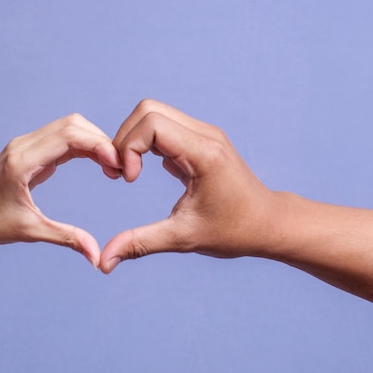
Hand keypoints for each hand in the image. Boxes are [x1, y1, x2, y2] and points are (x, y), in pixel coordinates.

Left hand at [0, 114, 120, 265]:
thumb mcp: (31, 231)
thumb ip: (67, 238)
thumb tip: (96, 256)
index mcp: (23, 161)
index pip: (70, 136)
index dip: (100, 145)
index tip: (118, 166)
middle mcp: (23, 145)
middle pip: (73, 124)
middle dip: (101, 141)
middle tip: (120, 168)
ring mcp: (25, 144)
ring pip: (69, 127)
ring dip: (94, 142)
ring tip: (112, 167)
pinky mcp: (29, 150)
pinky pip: (62, 138)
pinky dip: (83, 146)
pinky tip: (98, 163)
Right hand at [99, 99, 280, 272]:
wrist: (268, 224)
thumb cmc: (233, 232)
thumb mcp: (183, 238)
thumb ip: (140, 244)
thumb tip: (104, 262)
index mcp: (203, 153)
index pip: (151, 124)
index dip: (129, 148)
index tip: (129, 180)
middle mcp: (204, 134)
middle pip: (147, 110)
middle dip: (125, 139)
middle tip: (124, 174)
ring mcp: (204, 133)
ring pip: (154, 113)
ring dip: (133, 139)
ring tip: (131, 172)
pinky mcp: (200, 139)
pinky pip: (163, 125)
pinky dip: (145, 142)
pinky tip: (144, 170)